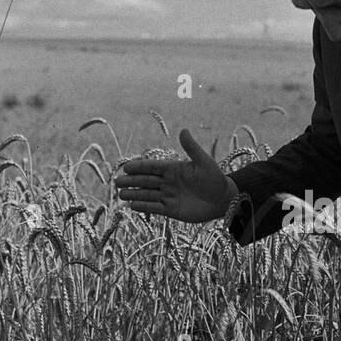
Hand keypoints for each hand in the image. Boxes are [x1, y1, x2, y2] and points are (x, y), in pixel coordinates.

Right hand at [114, 128, 233, 223]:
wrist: (223, 200)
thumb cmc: (214, 178)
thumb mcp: (203, 162)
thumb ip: (192, 148)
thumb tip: (183, 130)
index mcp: (173, 169)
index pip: (152, 167)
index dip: (139, 167)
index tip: (126, 167)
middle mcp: (168, 182)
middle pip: (146, 181)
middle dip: (132, 181)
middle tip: (117, 182)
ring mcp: (168, 196)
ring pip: (147, 194)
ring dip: (134, 194)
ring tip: (120, 194)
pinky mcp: (171, 210)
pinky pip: (154, 208)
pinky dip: (144, 207)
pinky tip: (132, 206)